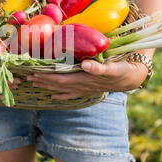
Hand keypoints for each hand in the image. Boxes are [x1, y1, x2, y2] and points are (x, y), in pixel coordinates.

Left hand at [27, 59, 147, 100]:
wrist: (132, 77)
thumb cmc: (122, 70)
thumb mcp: (112, 68)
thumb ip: (98, 68)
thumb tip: (85, 65)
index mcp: (84, 79)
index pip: (61, 78)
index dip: (47, 76)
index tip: (34, 73)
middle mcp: (82, 85)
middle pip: (58, 84)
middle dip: (43, 81)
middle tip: (28, 78)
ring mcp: (84, 89)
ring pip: (62, 89)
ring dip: (48, 87)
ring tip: (35, 84)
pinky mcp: (88, 89)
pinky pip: (71, 93)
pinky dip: (61, 94)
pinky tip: (53, 96)